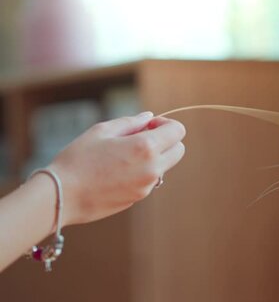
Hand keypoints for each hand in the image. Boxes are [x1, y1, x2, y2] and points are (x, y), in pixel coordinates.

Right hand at [47, 112, 185, 225]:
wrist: (61, 195)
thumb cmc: (78, 159)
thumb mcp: (102, 131)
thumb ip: (131, 122)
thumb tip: (149, 117)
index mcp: (145, 147)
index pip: (178, 131)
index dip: (166, 123)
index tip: (149, 125)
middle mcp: (152, 168)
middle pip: (179, 150)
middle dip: (166, 140)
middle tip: (141, 137)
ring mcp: (147, 186)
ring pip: (165, 166)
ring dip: (154, 156)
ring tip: (124, 154)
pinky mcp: (138, 198)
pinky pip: (150, 180)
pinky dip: (142, 171)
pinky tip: (116, 170)